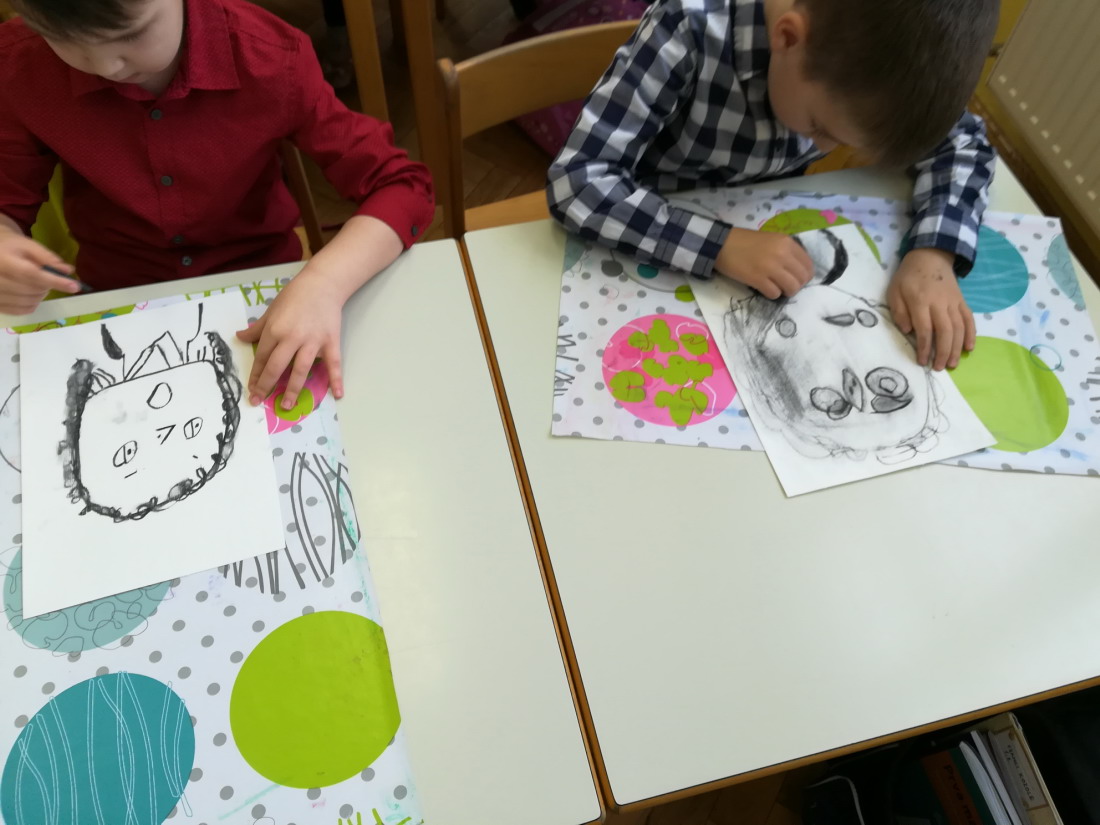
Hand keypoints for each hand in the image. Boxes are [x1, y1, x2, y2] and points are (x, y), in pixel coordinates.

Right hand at [0, 227, 80, 314]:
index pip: (30, 273)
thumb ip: (48, 257)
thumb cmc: (11, 247)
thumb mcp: (28, 246)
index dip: (54, 281)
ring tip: (37, 284)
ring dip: (40, 295)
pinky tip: (30, 294)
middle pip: (31, 289)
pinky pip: (20, 310)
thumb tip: (68, 271)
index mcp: (2, 260)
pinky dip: (32, 304)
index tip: (74, 286)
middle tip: (48, 278)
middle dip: (47, 286)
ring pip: (28, 302)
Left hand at [236, 267, 345, 407]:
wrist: (322, 284)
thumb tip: (239, 338)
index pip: (261, 357)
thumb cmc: (295, 296)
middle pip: (276, 367)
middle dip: (267, 386)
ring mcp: (312, 341)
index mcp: (275, 330)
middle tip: (259, 401)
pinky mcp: (330, 342)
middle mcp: (291, 338)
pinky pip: (333, 363)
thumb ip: (257, 328)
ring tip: (287, 405)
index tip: (252, 389)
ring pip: (300, 370)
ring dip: (293, 389)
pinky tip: (338, 393)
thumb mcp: (271, 310)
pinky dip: (336, 379)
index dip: (255, 375)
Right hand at [714, 227, 814, 298]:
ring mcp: (771, 268)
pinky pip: (775, 293)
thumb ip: (786, 251)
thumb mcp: (772, 239)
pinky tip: (766, 289)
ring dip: (786, 291)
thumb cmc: (746, 242)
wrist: (722, 244)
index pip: (808, 264)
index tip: (797, 278)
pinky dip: (772, 294)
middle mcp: (782, 254)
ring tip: (778, 289)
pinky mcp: (758, 279)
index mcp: (787, 242)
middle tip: (787, 286)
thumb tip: (797, 270)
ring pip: (792, 288)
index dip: (805, 275)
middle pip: (802, 278)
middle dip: (797, 285)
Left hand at [887, 248, 975, 370]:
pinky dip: (971, 334)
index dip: (924, 347)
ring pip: (959, 328)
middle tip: (939, 368)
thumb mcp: (894, 291)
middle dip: (943, 352)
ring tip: (952, 363)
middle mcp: (940, 303)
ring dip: (956, 348)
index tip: (922, 361)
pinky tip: (969, 348)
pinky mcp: (962, 301)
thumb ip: (899, 311)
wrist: (930, 256)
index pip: (924, 329)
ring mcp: (953, 302)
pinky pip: (969, 319)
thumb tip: (908, 331)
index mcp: (920, 301)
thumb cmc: (908, 277)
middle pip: (945, 331)